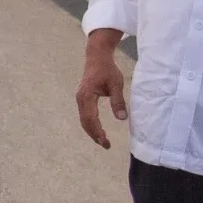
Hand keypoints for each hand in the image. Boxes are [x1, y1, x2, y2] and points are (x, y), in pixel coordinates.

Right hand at [75, 29, 127, 148]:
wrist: (96, 57)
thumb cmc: (107, 69)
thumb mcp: (116, 84)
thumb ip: (118, 101)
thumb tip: (122, 119)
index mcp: (87, 96)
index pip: (91, 119)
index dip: (98, 132)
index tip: (106, 142)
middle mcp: (80, 99)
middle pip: (85, 122)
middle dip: (94, 135)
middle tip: (106, 145)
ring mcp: (80, 99)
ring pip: (84, 120)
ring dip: (92, 131)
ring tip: (103, 140)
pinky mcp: (82, 99)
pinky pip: (85, 115)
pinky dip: (90, 125)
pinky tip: (98, 130)